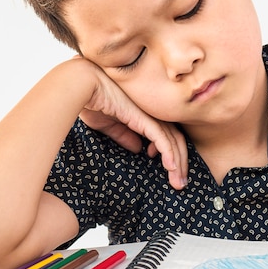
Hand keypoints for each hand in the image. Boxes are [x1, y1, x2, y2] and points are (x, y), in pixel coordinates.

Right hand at [79, 60, 187, 189]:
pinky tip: (171, 168)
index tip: (167, 168)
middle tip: (180, 183)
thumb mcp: (109, 124)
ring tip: (178, 183)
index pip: (168, 136)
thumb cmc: (94, 101)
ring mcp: (151, 116)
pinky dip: (170, 155)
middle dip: (180, 163)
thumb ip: (124, 135)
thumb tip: (137, 149)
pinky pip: (164, 140)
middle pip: (177, 141)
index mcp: (146, 116)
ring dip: (178, 165)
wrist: (87, 85)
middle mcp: (153, 115)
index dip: (171, 153)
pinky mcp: (145, 119)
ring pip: (174, 143)